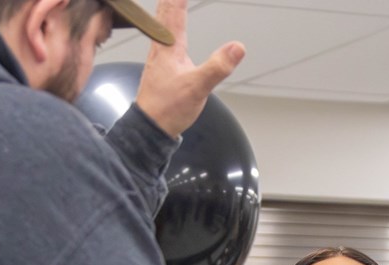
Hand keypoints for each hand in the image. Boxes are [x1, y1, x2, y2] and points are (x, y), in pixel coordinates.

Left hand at [134, 0, 244, 137]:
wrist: (150, 127)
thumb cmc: (168, 108)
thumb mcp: (198, 88)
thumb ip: (218, 66)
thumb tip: (238, 47)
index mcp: (170, 48)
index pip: (175, 12)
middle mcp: (161, 48)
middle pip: (165, 14)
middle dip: (171, 0)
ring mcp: (158, 57)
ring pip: (161, 24)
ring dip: (166, 9)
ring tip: (169, 1)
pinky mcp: (159, 67)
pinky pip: (161, 37)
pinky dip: (164, 24)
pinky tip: (165, 29)